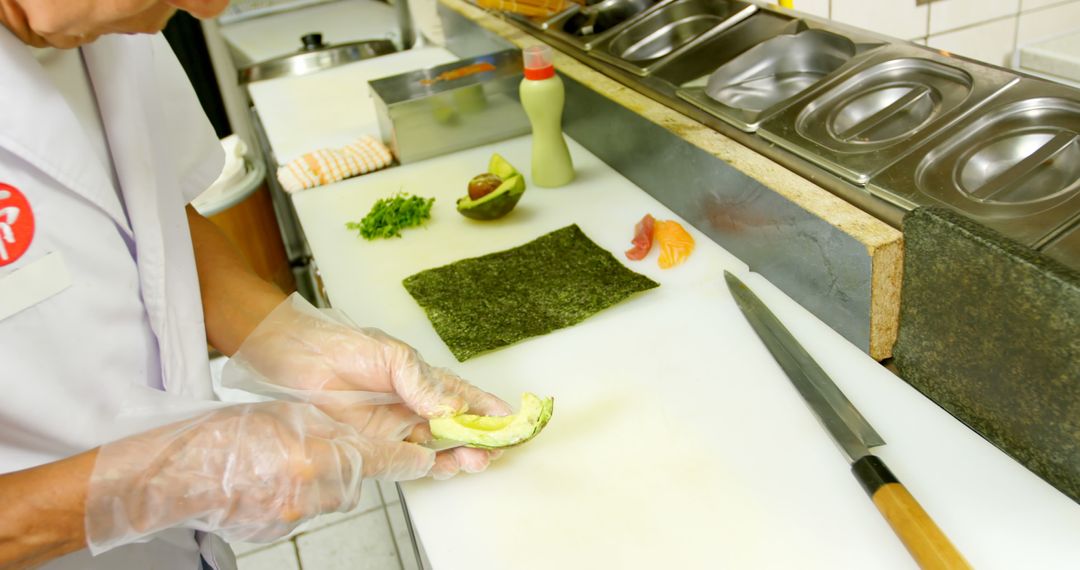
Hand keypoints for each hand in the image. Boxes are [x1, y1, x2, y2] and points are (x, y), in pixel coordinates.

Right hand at [84, 401, 432, 553]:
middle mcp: (312, 489)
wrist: (171, 475)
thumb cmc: (220, 436)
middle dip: (353, 464)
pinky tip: (268, 479)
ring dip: (320, 478)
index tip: (425, 458)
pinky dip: (295, 493)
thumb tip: (352, 440)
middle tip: (322, 447)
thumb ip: (325, 428)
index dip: (408, 458)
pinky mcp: (278, 529)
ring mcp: (294, 514)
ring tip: (282, 461)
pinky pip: (304, 509)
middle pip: (358, 479)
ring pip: (331, 494)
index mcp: (317, 453)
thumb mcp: (284, 415)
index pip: (382, 459)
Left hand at [223, 294, 511, 478]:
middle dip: (479, 441)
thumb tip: (454, 408)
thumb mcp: (393, 357)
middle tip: (493, 451)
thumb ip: (423, 384)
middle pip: (458, 429)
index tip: (511, 420)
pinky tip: (442, 465)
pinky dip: (428, 465)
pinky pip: (407, 459)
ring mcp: (396, 426)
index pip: (465, 398)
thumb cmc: (345, 347)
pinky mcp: (375, 443)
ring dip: (459, 456)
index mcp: (425, 380)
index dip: (489, 410)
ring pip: (437, 447)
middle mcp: (416, 405)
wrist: (298, 358)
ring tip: (473, 462)